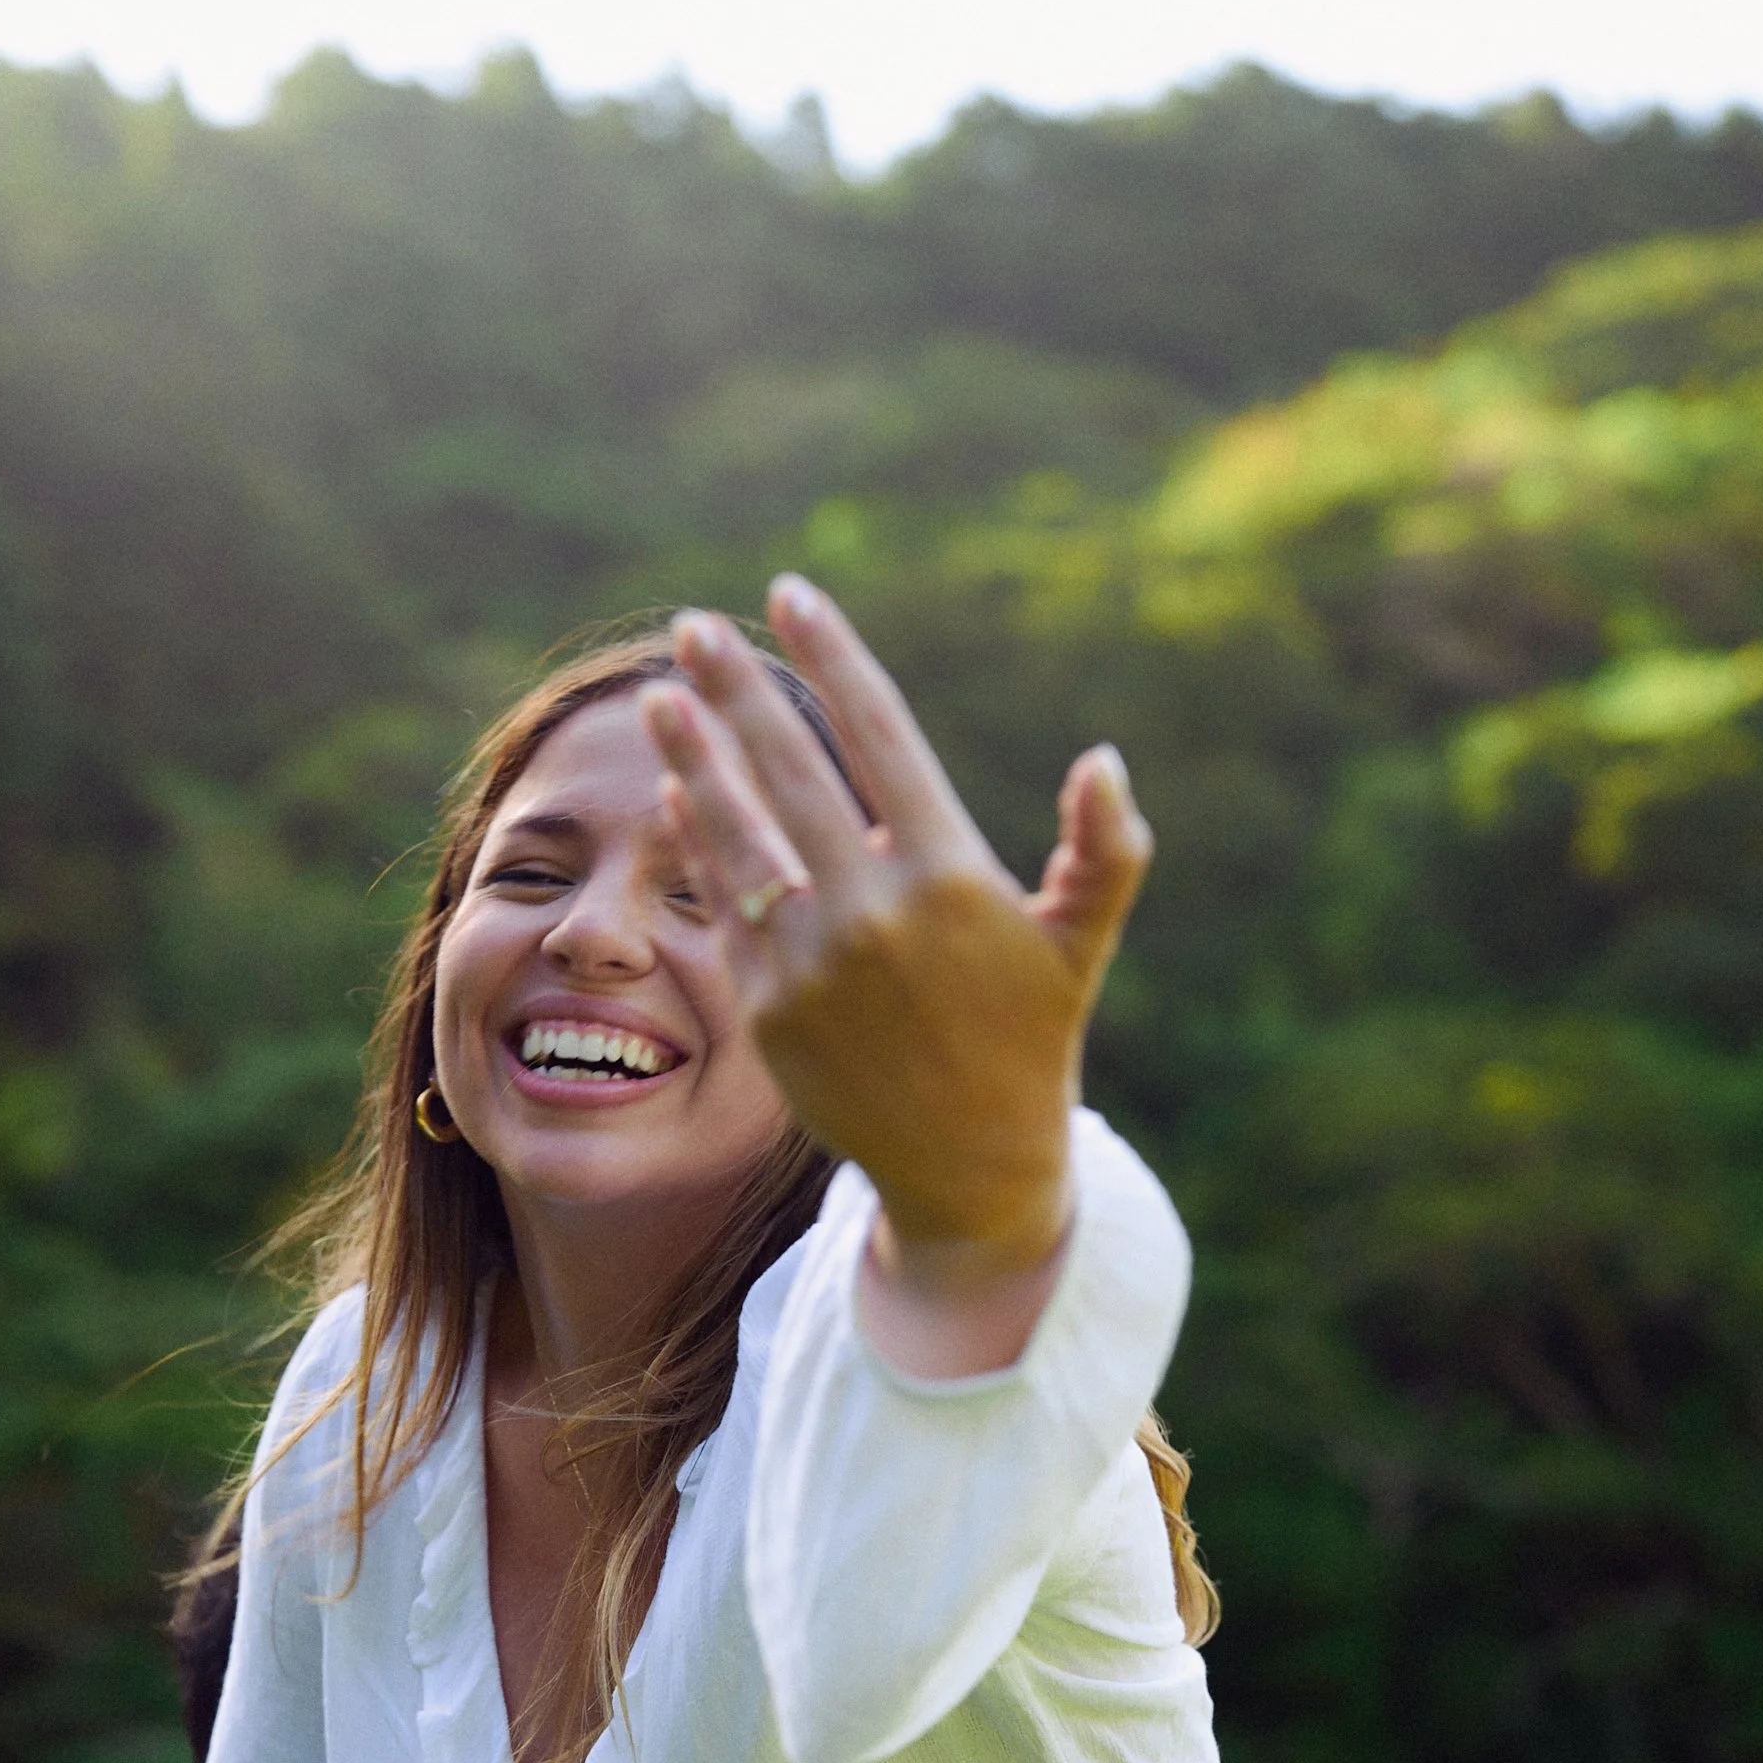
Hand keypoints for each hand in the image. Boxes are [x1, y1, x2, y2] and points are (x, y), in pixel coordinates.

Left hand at [642, 581, 1151, 1288]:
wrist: (969, 1169)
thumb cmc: (1032, 1038)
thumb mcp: (1082, 947)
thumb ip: (1104, 852)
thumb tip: (1103, 761)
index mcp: (950, 878)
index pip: (879, 736)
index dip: (832, 657)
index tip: (789, 593)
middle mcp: (872, 915)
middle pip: (788, 772)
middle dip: (735, 692)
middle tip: (693, 628)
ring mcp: (810, 966)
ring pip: (737, 837)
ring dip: (692, 757)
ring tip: (658, 696)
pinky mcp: (767, 1013)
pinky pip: (725, 908)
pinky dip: (700, 843)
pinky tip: (680, 789)